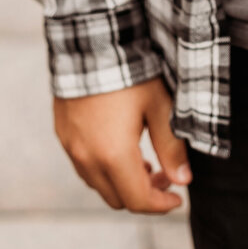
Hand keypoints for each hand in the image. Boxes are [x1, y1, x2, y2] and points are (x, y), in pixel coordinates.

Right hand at [54, 76, 191, 211]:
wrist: (91, 42)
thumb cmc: (130, 72)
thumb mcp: (159, 106)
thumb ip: (171, 147)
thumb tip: (183, 180)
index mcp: (113, 155)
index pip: (138, 201)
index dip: (161, 205)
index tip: (178, 198)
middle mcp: (87, 158)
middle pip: (117, 199)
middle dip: (144, 194)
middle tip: (166, 175)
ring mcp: (71, 148)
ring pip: (99, 185)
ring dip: (122, 183)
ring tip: (144, 161)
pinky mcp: (63, 135)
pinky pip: (84, 166)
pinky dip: (104, 169)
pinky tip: (118, 148)